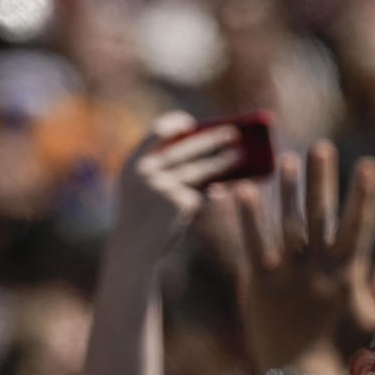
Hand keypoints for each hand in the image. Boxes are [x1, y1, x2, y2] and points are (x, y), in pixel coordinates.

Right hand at [112, 111, 243, 258]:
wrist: (133, 251)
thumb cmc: (140, 220)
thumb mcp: (142, 191)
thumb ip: (161, 171)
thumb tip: (204, 155)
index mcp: (133, 164)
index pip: (155, 132)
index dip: (175, 124)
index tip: (192, 124)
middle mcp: (147, 171)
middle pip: (187, 148)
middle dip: (212, 138)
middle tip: (233, 133)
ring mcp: (164, 187)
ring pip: (200, 170)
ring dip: (223, 161)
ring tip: (241, 155)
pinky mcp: (181, 203)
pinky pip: (201, 194)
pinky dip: (214, 191)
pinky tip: (227, 188)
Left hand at [233, 141, 374, 374]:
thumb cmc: (344, 353)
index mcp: (346, 274)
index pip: (359, 224)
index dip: (364, 194)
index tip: (367, 165)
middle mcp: (316, 268)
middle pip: (320, 213)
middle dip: (322, 178)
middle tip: (323, 147)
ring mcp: (286, 275)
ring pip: (286, 222)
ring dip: (287, 189)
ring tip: (288, 160)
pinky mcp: (259, 285)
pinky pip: (251, 243)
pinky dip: (246, 216)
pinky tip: (241, 189)